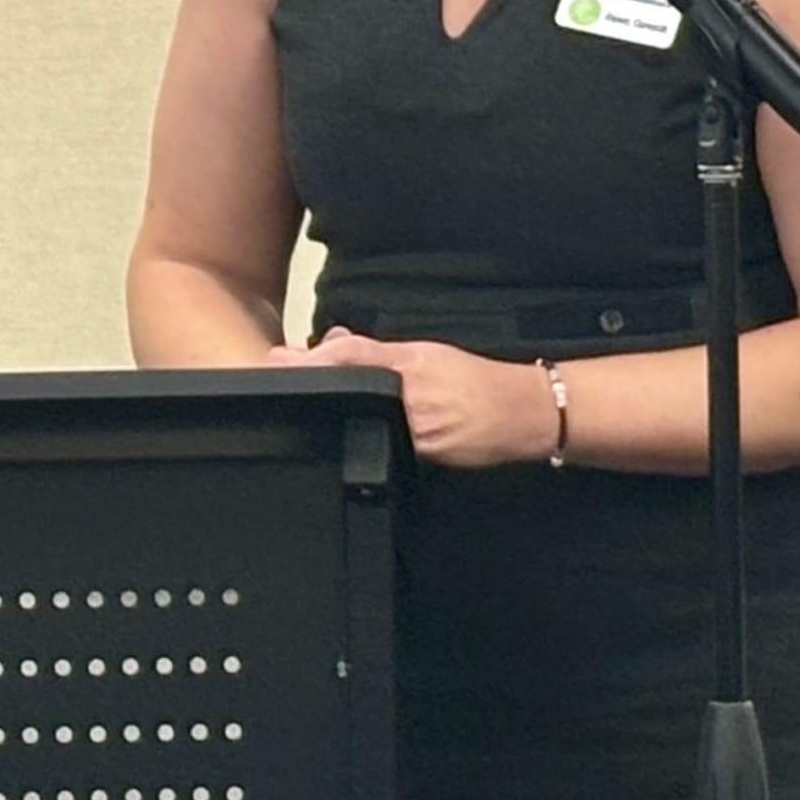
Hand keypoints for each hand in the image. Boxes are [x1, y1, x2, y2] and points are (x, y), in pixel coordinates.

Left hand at [265, 329, 555, 467]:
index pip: (352, 358)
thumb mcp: (429, 354)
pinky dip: (362, 434)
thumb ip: (381, 353)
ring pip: (362, 417)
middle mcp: (409, 396)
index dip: (313, 360)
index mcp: (410, 364)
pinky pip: (384, 442)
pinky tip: (341, 429)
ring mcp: (415, 429)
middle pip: (348, 389)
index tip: (281, 359)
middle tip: (278, 371)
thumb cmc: (476, 381)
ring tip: (300, 395)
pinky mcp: (424, 455)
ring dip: (331, 407)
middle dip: (312, 382)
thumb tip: (336, 344)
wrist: (521, 413)